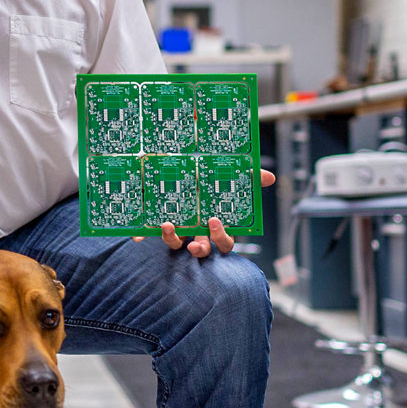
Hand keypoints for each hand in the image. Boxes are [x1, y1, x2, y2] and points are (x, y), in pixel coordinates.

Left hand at [133, 170, 274, 259]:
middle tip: (195, 244)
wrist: (172, 157)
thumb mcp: (223, 169)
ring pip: (175, 246)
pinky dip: (142, 236)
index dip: (222, 238)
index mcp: (213, 221)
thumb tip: (269, 176)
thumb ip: (247, 174)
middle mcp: (195, 229)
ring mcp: (176, 228)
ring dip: (172, 240)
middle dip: (199, 250)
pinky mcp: (156, 223)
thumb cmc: (202, 169)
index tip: (215, 223)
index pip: (225, 240)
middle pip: (202, 250)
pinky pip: (148, 235)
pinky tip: (137, 234)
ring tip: (167, 225)